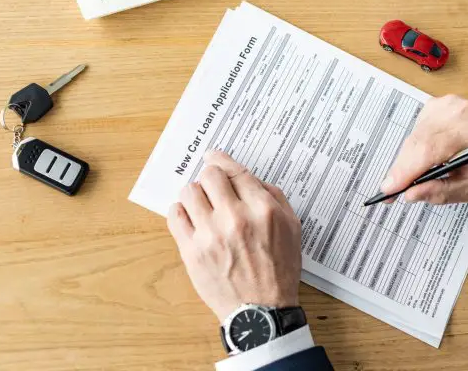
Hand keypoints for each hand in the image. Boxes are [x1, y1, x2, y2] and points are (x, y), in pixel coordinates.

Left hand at [167, 150, 301, 321]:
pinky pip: (174, 215)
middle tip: (213, 186)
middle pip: (210, 175)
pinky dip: (180, 211)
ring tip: (202, 205)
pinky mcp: (192, 251)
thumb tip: (251, 180)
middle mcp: (235, 217)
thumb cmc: (279, 270)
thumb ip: (274, 197)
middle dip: (211, 177)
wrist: (261, 311)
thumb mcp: (292, 228)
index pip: (236, 171)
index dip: (222, 160)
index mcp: (262, 210)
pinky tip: (190, 217)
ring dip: (195, 194)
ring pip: (189, 191)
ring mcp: (210, 234)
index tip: (214, 157)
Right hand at [381, 95, 467, 204]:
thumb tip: (411, 194)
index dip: (406, 170)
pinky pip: (415, 130)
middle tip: (390, 189)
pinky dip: (413, 147)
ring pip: (413, 137)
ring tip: (410, 176)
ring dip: (406, 159)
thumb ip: (441, 192)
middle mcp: (459, 113)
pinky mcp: (437, 103)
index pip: (431, 150)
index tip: (389, 189)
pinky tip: (423, 156)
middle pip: (418, 142)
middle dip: (401, 169)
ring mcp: (447, 104)